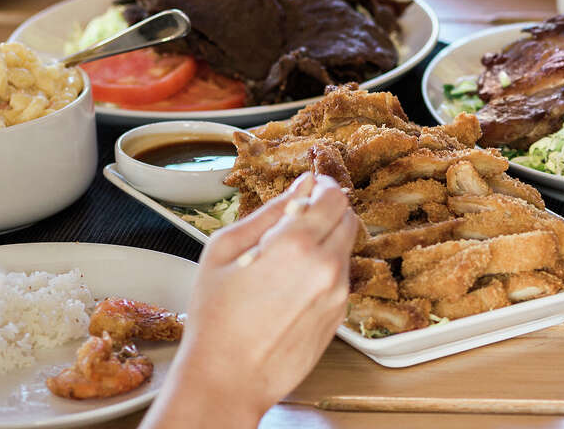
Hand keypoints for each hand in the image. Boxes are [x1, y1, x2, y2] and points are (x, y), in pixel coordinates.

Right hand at [143, 172, 358, 428]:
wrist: (227, 378)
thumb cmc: (216, 316)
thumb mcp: (225, 249)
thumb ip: (270, 211)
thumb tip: (301, 184)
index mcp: (296, 244)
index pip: (333, 196)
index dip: (322, 186)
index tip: (310, 188)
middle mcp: (326, 266)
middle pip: (348, 217)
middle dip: (327, 211)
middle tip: (298, 220)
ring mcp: (337, 293)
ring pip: (346, 247)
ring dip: (326, 242)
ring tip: (288, 261)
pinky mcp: (340, 316)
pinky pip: (341, 278)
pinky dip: (325, 271)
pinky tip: (293, 287)